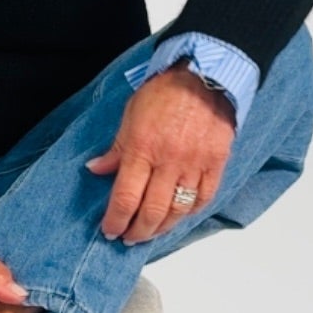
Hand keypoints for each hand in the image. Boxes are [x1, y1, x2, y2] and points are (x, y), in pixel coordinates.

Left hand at [86, 68, 235, 243]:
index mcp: (142, 148)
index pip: (125, 197)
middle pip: (151, 212)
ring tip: (150, 233)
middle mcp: (169, 161)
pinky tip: (178, 217)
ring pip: (178, 211)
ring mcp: (195, 164)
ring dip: (161, 228)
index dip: (115, 220)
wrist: (205, 75)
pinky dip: (189, 213)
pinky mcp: (216, 163)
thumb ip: (116, 149)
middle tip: (128, 238)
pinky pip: (203, 198)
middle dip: (137, 232)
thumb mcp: (130, 115)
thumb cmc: (165, 92)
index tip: (110, 231)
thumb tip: (96, 169)